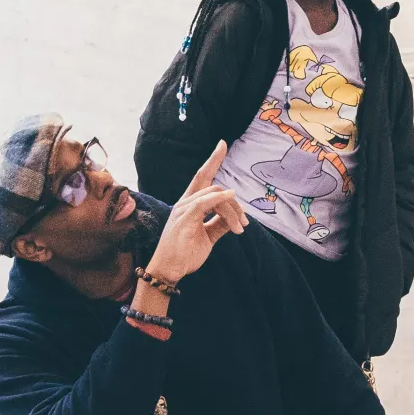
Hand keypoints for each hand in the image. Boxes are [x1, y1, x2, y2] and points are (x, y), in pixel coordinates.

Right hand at [146, 141, 247, 284]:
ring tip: (240, 229)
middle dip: (234, 203)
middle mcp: (185, 202)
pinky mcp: (185, 218)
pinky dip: (220, 199)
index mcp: (190, 205)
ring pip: (216, 196)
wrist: (169, 271)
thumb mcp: (208, 237)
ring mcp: (184, 208)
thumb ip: (219, 224)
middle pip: (216, 187)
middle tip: (244, 224)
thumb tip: (235, 217)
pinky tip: (230, 199)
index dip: (213, 160)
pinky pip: (205, 202)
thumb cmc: (185, 255)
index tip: (222, 144)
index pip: (202, 176)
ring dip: (232, 211)